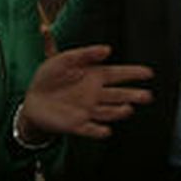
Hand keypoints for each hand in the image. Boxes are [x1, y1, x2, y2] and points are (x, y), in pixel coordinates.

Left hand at [19, 45, 152, 139]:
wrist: (32, 99)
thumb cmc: (48, 77)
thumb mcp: (63, 58)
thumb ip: (84, 53)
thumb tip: (107, 49)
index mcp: (94, 76)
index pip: (118, 74)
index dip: (133, 73)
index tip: (148, 73)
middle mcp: (95, 94)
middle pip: (119, 95)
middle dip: (134, 95)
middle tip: (147, 96)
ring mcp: (88, 110)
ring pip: (108, 112)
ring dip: (118, 112)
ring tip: (127, 109)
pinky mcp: (77, 124)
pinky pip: (90, 129)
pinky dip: (98, 131)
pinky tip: (106, 130)